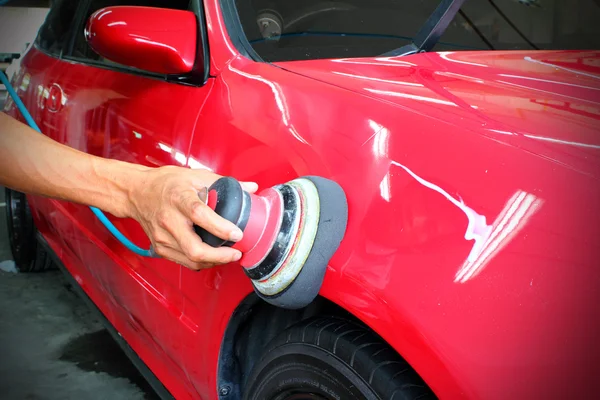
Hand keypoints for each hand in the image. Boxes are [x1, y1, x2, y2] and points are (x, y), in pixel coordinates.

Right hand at [126, 165, 257, 270]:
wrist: (137, 192)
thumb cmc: (166, 183)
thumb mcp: (196, 176)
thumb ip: (225, 184)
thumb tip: (251, 189)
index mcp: (178, 197)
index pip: (199, 215)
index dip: (220, 227)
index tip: (237, 233)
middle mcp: (169, 219)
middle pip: (194, 248)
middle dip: (219, 256)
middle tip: (236, 253)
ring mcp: (162, 236)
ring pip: (190, 259)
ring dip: (213, 261)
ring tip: (228, 256)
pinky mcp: (160, 247)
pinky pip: (184, 262)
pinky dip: (201, 262)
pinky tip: (212, 257)